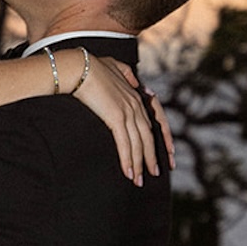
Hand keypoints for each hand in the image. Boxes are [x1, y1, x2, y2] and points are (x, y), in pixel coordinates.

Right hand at [74, 54, 167, 182]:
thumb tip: (135, 80)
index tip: (167, 151)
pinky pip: (125, 144)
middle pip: (148, 136)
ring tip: (139, 180)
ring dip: (139, 164)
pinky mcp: (116, 117)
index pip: (154, 120)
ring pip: (138, 143)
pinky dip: (128, 160)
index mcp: (136, 94)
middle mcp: (135, 104)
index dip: (162, 137)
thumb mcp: (114, 65)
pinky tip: (128, 173)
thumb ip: (126, 73)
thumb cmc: (91, 65)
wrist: (79, 67)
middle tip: (154, 172)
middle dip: (151, 156)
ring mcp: (127, 111)